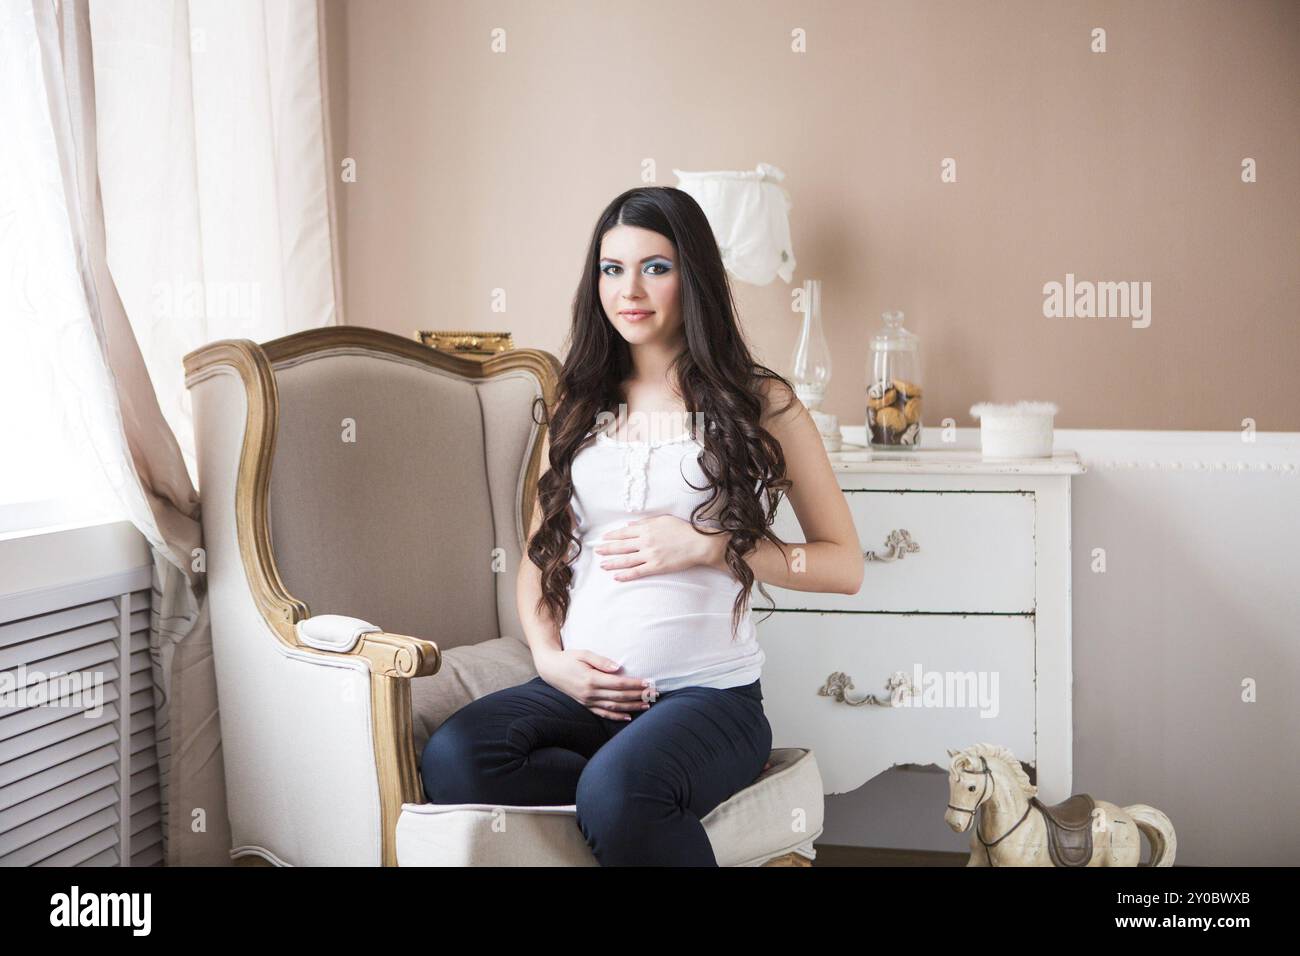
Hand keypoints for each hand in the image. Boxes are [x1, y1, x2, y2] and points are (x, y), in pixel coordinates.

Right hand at [533, 648, 656, 719]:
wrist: (551, 670)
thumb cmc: (569, 658)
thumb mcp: (584, 654)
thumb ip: (601, 661)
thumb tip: (618, 668)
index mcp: (591, 679)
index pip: (618, 683)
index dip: (635, 684)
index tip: (648, 682)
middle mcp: (590, 693)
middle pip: (619, 696)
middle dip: (638, 695)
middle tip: (654, 694)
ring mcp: (587, 701)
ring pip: (614, 706)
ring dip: (632, 706)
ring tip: (647, 705)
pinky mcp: (585, 705)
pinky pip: (603, 713)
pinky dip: (616, 716)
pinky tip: (628, 716)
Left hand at [592, 515, 727, 580]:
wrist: (698, 543)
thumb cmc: (683, 530)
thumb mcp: (663, 520)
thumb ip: (645, 523)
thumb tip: (629, 525)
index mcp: (646, 529)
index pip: (624, 533)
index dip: (612, 536)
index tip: (603, 538)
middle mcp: (645, 542)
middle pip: (621, 546)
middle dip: (607, 549)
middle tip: (597, 551)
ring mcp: (650, 555)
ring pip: (626, 560)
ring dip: (612, 562)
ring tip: (602, 565)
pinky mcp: (656, 567)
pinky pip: (637, 571)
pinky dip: (625, 575)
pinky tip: (616, 576)